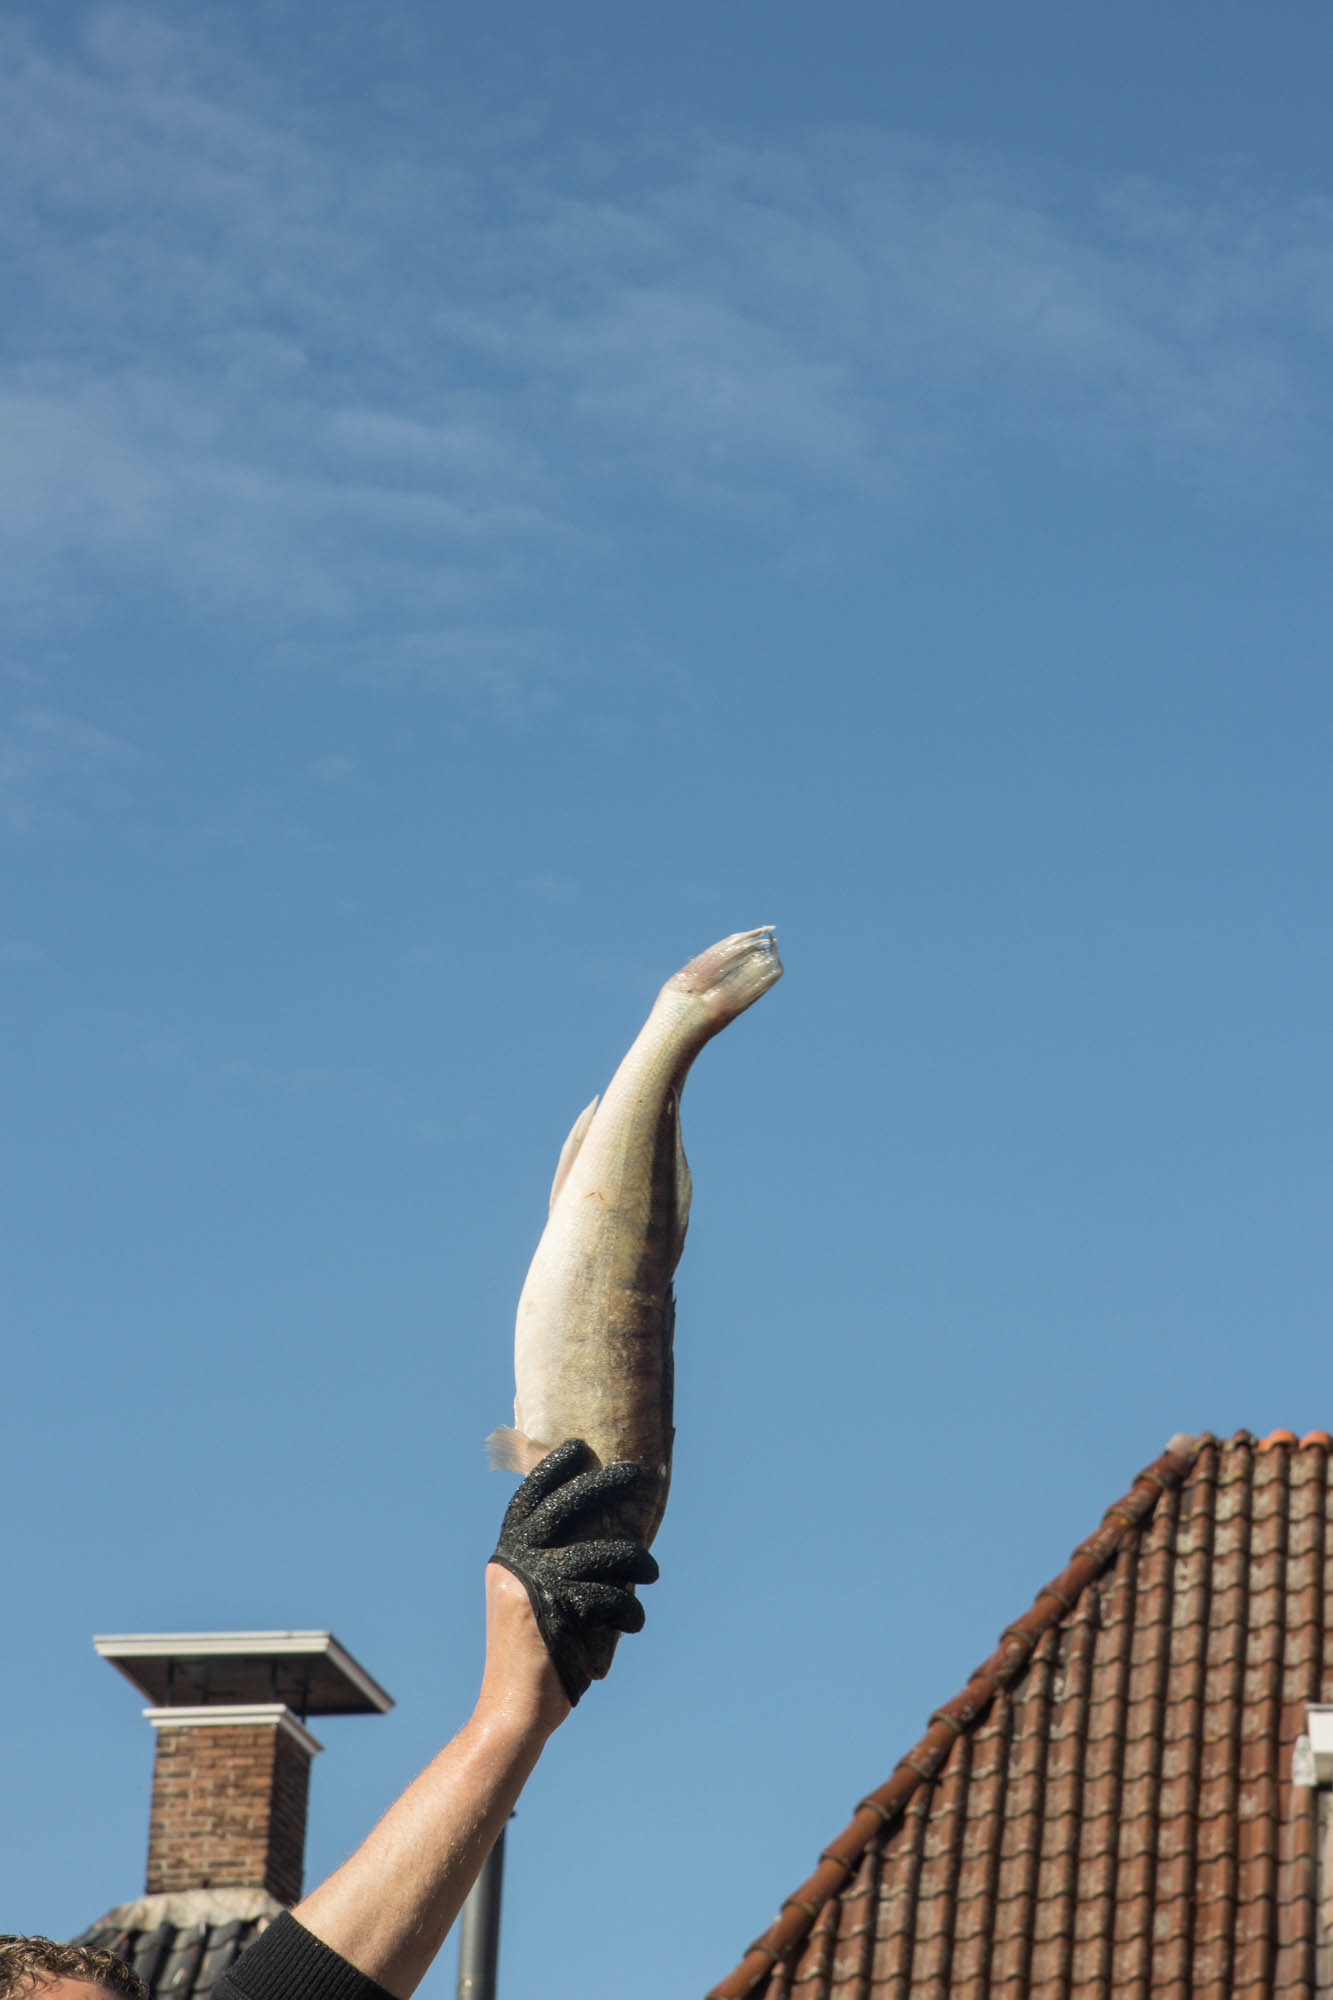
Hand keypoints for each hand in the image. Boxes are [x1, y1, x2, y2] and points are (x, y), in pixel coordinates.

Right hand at [488, 1439, 659, 1705]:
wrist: (514, 1712)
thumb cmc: (537, 1660)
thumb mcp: (533, 1604)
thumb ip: (553, 1569)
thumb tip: (603, 1537)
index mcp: (505, 1560)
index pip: (526, 1501)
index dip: (550, 1471)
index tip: (578, 1448)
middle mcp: (512, 1566)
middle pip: (562, 1510)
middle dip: (600, 1486)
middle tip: (632, 1473)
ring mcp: (530, 1588)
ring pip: (598, 1555)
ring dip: (634, 1561)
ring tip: (652, 1572)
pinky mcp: (553, 1614)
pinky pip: (606, 1596)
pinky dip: (628, 1608)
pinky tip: (635, 1620)